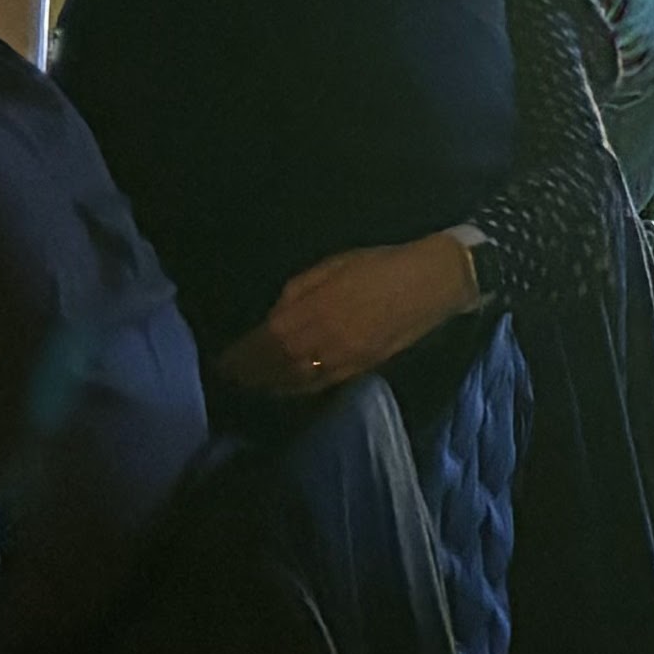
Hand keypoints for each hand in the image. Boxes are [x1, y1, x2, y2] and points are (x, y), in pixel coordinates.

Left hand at [228, 229, 483, 400]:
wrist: (429, 282)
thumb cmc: (379, 264)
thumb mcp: (334, 264)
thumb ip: (299, 289)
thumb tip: (275, 313)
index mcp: (314, 308)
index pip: (268, 340)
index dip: (244, 354)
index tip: (224, 361)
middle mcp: (324, 339)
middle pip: (278, 364)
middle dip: (252, 373)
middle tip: (231, 379)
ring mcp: (343, 357)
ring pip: (298, 379)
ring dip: (271, 385)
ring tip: (252, 387)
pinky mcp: (361, 367)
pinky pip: (322, 384)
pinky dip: (299, 389)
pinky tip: (287, 389)